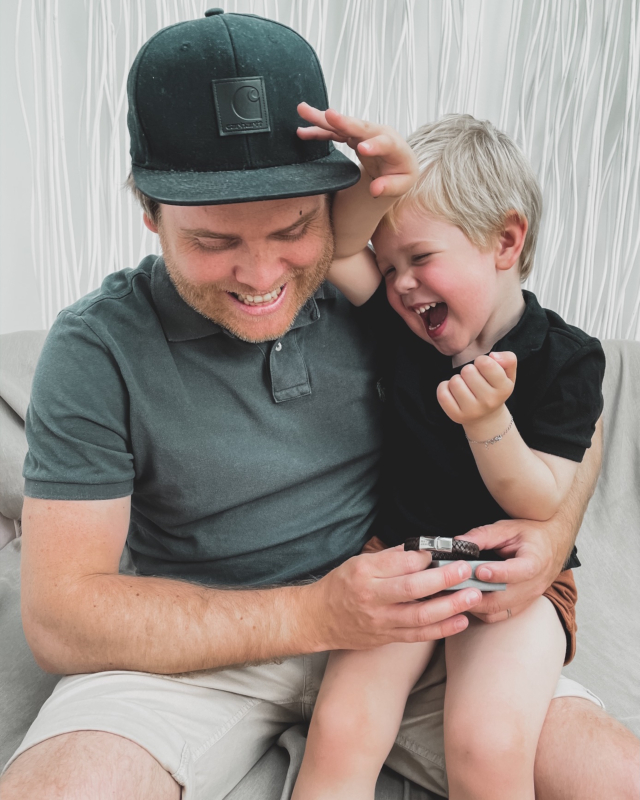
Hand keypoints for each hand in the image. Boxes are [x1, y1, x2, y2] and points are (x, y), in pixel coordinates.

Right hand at [297, 102, 418, 198]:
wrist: (397, 163)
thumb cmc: (400, 174)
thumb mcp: (401, 184)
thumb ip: (389, 187)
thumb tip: (375, 190)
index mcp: (395, 146)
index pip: (386, 143)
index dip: (374, 145)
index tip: (361, 148)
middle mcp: (379, 133)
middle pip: (360, 127)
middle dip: (344, 121)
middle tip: (329, 114)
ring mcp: (364, 132)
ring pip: (343, 124)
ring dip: (323, 119)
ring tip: (303, 111)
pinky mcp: (352, 135)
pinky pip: (334, 131)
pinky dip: (320, 130)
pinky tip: (303, 130)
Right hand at [306, 546, 482, 650]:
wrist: (318, 619)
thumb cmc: (341, 586)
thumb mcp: (359, 563)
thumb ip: (390, 557)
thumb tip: (421, 550)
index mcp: (365, 574)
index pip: (400, 563)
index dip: (425, 558)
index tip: (445, 552)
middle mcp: (373, 598)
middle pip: (413, 589)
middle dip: (444, 579)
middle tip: (465, 570)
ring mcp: (381, 621)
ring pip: (420, 616)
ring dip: (450, 606)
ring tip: (473, 596)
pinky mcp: (388, 638)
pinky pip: (419, 635)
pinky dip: (442, 629)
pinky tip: (461, 620)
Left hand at [437, 352, 516, 434]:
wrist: (487, 417)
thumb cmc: (495, 389)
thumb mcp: (508, 374)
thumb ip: (508, 359)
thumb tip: (492, 355)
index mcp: (503, 389)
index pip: (485, 363)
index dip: (481, 361)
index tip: (483, 368)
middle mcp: (489, 401)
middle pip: (467, 370)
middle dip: (469, 370)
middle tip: (474, 379)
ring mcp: (472, 411)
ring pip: (454, 381)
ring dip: (457, 379)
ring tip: (465, 386)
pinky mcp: (456, 415)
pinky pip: (442, 393)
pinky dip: (445, 388)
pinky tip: (454, 392)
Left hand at [456, 517, 567, 622]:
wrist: (552, 545)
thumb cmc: (531, 535)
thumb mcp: (509, 528)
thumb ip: (484, 535)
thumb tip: (459, 541)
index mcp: (535, 561)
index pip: (520, 572)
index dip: (499, 573)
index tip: (480, 571)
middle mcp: (533, 585)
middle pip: (503, 598)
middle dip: (476, 593)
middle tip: (454, 584)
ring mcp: (527, 599)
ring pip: (497, 611)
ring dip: (474, 604)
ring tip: (455, 591)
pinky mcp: (520, 606)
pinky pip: (497, 615)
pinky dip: (480, 610)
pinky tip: (466, 598)